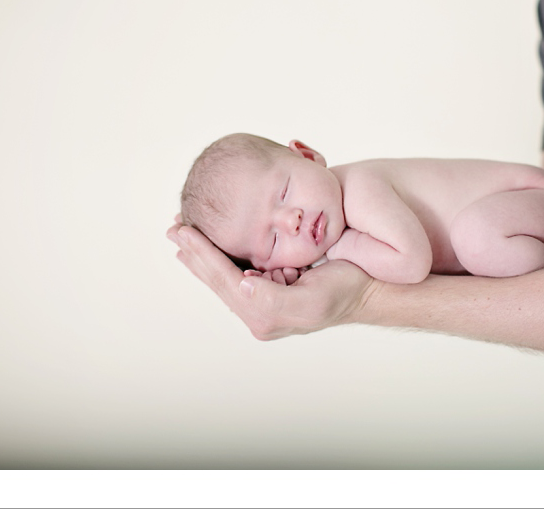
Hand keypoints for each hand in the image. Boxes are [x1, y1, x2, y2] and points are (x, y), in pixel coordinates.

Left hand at [167, 215, 376, 339]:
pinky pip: (238, 272)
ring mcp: (264, 303)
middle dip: (195, 253)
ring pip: (224, 275)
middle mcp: (259, 313)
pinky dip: (221, 255)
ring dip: (204, 254)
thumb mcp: (313, 297)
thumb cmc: (346, 290)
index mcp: (265, 315)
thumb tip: (242, 286)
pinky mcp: (270, 291)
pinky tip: (213, 245)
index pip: (225, 280)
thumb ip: (275, 298)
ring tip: (184, 235)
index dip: (203, 253)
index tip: (183, 231)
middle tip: (174, 228)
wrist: (368, 290)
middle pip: (218, 279)